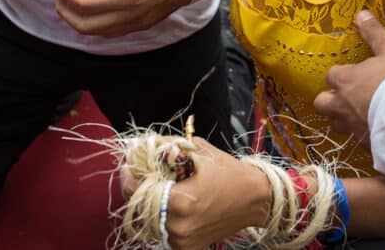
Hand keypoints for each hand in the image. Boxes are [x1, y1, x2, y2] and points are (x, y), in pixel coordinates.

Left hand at [50, 0, 197, 36]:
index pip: (86, 3)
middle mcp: (133, 14)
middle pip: (85, 24)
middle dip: (64, 8)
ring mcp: (136, 23)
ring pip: (94, 32)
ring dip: (74, 18)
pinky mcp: (138, 26)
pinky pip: (106, 32)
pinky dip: (89, 23)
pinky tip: (86, 7)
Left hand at [120, 138, 270, 248]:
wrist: (255, 199)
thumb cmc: (229, 173)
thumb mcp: (199, 151)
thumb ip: (168, 148)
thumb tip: (143, 145)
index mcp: (180, 202)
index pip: (137, 191)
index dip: (129, 176)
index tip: (128, 165)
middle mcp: (178, 226)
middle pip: (141, 208)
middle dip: (139, 190)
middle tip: (141, 174)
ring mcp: (182, 240)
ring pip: (150, 221)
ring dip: (151, 205)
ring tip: (161, 188)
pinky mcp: (187, 247)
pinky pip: (164, 231)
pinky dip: (165, 218)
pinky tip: (173, 204)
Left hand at [314, 10, 384, 142]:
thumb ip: (374, 33)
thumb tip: (361, 13)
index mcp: (345, 79)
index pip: (331, 75)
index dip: (340, 74)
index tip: (353, 73)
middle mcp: (342, 104)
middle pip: (321, 103)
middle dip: (329, 100)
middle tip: (346, 97)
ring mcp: (351, 126)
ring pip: (334, 123)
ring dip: (342, 118)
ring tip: (358, 114)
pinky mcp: (363, 143)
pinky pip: (355, 138)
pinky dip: (361, 133)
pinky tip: (374, 129)